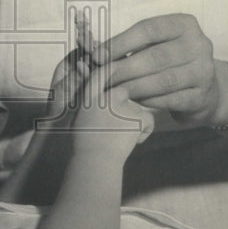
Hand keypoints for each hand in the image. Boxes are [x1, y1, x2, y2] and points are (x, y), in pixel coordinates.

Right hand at [44, 41, 152, 158]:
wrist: (95, 162)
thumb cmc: (84, 146)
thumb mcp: (78, 119)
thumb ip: (89, 103)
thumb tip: (98, 94)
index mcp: (90, 96)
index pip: (101, 73)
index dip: (111, 68)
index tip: (117, 66)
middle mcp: (107, 95)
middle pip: (124, 91)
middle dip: (125, 104)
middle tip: (117, 125)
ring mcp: (124, 104)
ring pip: (138, 107)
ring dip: (134, 120)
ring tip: (120, 137)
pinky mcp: (138, 116)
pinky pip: (149, 120)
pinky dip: (144, 132)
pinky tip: (132, 142)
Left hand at [94, 14, 225, 127]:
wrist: (206, 89)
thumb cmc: (170, 61)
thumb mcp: (156, 45)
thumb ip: (131, 45)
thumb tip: (94, 51)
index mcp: (185, 24)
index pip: (149, 29)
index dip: (121, 42)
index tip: (98, 55)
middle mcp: (199, 45)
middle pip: (156, 57)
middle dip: (124, 68)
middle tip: (101, 77)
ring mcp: (204, 72)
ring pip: (164, 80)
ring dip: (133, 87)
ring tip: (113, 91)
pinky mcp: (202, 96)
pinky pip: (171, 100)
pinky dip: (149, 101)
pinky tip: (133, 101)